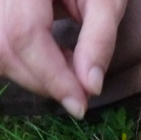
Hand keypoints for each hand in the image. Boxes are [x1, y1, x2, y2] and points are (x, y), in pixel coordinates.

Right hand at [0, 0, 126, 118]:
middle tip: (79, 90)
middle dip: (44, 80)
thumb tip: (89, 87)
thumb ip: (99, 41)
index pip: (24, 35)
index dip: (51, 77)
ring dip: (35, 75)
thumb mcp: (107, 2)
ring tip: (69, 68)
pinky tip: (55, 59)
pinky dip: (28, 65)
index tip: (79, 105)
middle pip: (4, 48)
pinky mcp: (2, 15)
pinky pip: (2, 48)